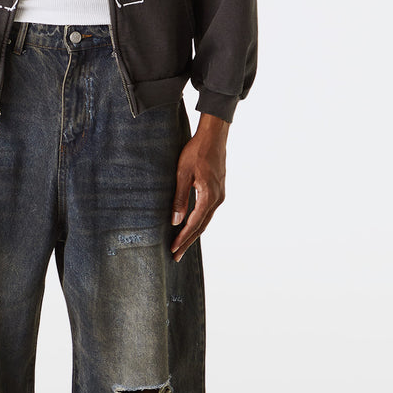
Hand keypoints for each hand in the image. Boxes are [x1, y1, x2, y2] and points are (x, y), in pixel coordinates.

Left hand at [170, 113, 228, 262]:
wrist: (213, 136)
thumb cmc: (196, 152)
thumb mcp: (183, 174)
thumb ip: (180, 198)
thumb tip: (176, 221)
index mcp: (209, 196)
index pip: (194, 224)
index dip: (183, 238)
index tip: (173, 249)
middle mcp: (217, 199)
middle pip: (201, 226)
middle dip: (188, 241)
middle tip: (176, 256)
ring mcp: (219, 195)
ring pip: (205, 220)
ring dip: (193, 233)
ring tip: (182, 245)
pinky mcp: (217, 190)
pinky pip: (207, 211)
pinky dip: (198, 222)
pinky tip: (191, 225)